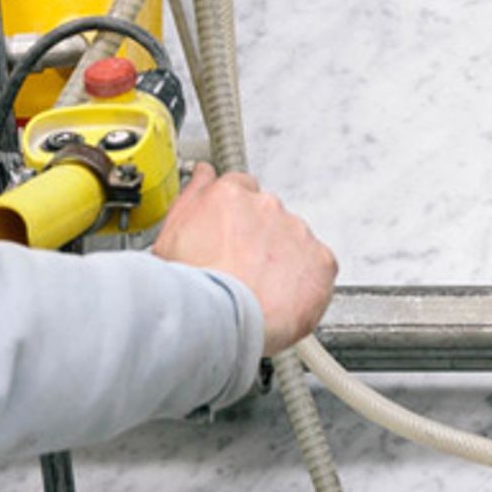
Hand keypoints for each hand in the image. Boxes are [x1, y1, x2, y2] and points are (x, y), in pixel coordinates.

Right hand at [154, 163, 336, 355]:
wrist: (221, 318)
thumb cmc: (191, 284)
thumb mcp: (170, 234)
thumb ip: (193, 195)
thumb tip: (203, 174)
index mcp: (230, 196)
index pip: (241, 189)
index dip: (235, 218)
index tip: (232, 237)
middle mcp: (268, 207)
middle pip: (268, 218)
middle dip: (258, 242)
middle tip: (241, 271)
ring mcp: (297, 232)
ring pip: (293, 243)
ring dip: (281, 262)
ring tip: (258, 291)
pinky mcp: (321, 260)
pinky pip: (317, 268)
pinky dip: (305, 284)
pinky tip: (281, 301)